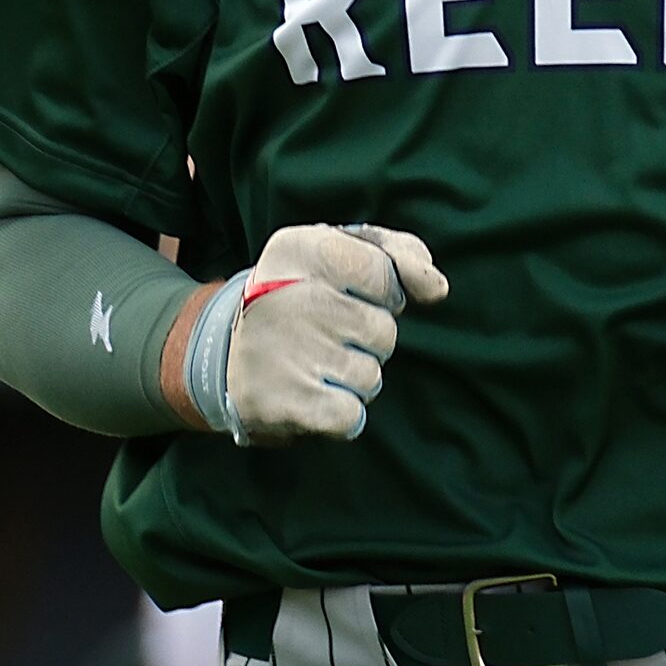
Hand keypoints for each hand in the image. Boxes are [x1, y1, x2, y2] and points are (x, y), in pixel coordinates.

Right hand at [221, 223, 446, 444]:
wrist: (227, 358)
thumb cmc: (302, 297)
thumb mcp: (338, 253)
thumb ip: (397, 254)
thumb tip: (437, 288)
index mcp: (301, 249)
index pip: (384, 273)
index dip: (382, 293)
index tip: (351, 295)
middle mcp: (288, 296)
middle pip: (383, 331)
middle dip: (367, 340)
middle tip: (325, 335)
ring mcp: (285, 350)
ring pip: (370, 376)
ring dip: (352, 379)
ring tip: (313, 365)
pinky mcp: (284, 402)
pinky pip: (352, 417)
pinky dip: (338, 415)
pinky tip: (311, 395)